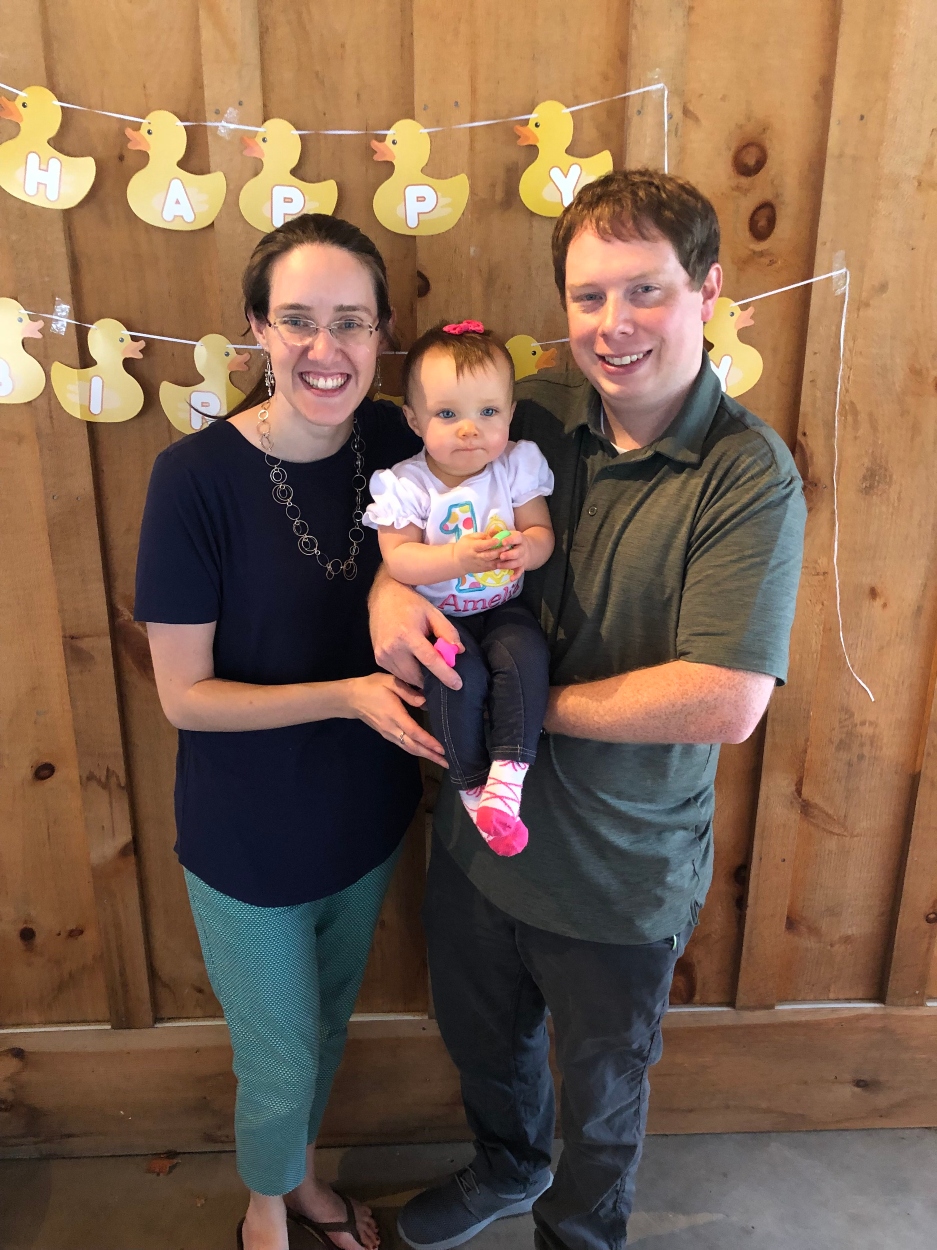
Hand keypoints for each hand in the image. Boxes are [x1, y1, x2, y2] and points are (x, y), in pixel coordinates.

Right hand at [344, 672, 448, 766]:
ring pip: (409, 748)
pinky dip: (416, 750)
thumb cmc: (371, 687)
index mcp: (394, 715)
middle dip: (430, 755)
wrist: (351, 698)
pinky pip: (404, 745)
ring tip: (440, 760)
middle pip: (413, 746)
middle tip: (447, 762)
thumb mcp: (390, 682)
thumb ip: (408, 692)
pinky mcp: (387, 734)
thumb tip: (425, 702)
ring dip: (425, 755)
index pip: (414, 732)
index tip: (442, 749)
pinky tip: (425, 752)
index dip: (428, 742)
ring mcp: (388, 734)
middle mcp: (392, 728)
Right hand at [369, 568, 462, 690]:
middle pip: (417, 675)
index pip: (430, 660)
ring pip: (407, 678)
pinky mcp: (378, 659)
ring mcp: (383, 655)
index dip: (445, 674)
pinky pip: (398, 674)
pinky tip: (416, 666)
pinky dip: (409, 674)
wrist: (383, 597)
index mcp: (407, 635)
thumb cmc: (410, 603)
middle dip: (432, 679)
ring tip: (430, 671)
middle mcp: (393, 648)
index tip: (457, 684)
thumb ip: (447, 632)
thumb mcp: (433, 613)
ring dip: (420, 678)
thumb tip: (458, 652)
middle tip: (444, 676)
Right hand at [452, 531, 503, 574]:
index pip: (482, 546)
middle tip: (508, 546)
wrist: (457, 562)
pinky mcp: (484, 569)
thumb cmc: (463, 546)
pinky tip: (508, 559)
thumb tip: (492, 535)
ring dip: (502, 558)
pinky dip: (501, 563)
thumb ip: (480, 536)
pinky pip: (494, 567)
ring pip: (493, 562)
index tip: (498, 539)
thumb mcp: (469, 537)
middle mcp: (477, 557)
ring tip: (510, 552)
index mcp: (472, 547)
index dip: (491, 543)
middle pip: (489, 555)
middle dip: (499, 551)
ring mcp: (481, 564)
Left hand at [491, 529, 528, 579]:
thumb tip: (491, 532)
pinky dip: (516, 575)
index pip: (517, 538)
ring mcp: (523, 558)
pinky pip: (520, 571)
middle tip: (501, 556)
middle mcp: (523, 548)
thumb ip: (500, 533)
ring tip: (498, 565)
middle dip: (509, 555)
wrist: (529, 549)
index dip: (510, 540)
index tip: (503, 542)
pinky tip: (511, 578)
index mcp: (519, 538)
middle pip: (518, 552)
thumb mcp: (509, 535)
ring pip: (517, 562)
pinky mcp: (522, 566)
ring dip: (508, 565)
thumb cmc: (514, 541)